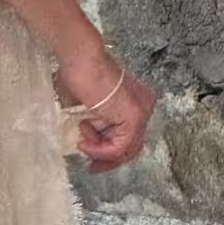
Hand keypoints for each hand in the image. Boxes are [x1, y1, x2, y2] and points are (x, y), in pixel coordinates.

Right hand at [56, 49, 155, 173]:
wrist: (81, 59)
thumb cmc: (79, 74)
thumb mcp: (89, 105)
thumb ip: (96, 123)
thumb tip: (89, 141)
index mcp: (136, 98)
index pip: (130, 136)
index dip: (110, 151)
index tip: (92, 159)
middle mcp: (144, 104)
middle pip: (130, 146)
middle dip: (107, 157)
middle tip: (90, 166)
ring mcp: (141, 110)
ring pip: (125, 149)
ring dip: (99, 151)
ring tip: (82, 139)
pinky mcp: (134, 116)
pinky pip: (119, 147)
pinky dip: (101, 150)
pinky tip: (85, 141)